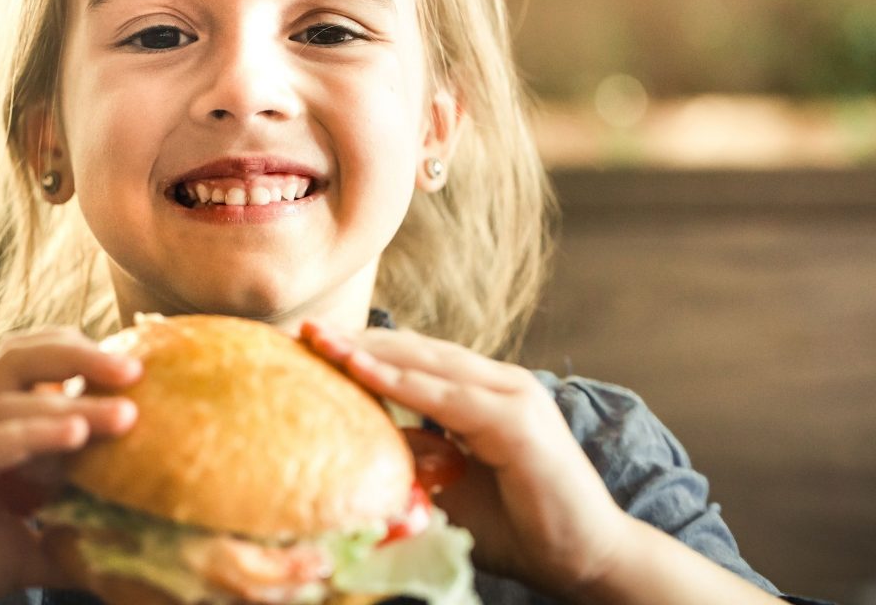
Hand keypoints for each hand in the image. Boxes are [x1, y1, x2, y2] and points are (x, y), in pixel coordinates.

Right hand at [0, 329, 140, 604]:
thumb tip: (134, 545)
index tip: (132, 365)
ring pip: (5, 403)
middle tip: (133, 371)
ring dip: (69, 403)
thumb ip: (75, 535)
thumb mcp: (29, 544)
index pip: (26, 360)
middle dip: (77, 354)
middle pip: (14, 357)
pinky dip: (30, 434)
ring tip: (123, 414)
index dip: (76, 351)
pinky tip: (73, 433)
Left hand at [301, 321, 630, 597]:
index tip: (310, 342)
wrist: (586, 559)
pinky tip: (357, 369)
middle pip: (412, 350)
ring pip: (425, 363)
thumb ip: (412, 461)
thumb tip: (355, 452)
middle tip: (301, 330)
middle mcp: (498, 382)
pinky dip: (398, 381)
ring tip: (317, 339)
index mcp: (482, 393)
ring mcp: (511, 395)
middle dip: (354, 339)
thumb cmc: (517, 527)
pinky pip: (445, 397)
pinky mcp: (517, 421)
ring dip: (366, 350)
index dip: (361, 348)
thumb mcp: (447, 489)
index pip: (412, 359)